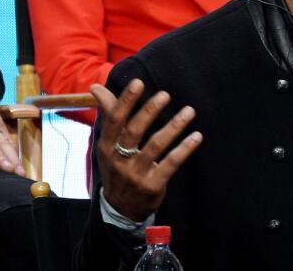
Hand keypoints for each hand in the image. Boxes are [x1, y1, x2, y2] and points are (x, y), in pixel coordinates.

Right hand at [91, 80, 201, 221]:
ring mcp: (135, 174)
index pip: (115, 120)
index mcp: (106, 147)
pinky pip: (171, 163)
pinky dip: (184, 149)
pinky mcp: (152, 185)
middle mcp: (119, 160)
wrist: (120, 208)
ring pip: (155, 146)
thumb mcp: (108, 144)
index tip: (138, 82)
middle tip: (165, 94)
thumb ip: (108, 114)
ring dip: (174, 126)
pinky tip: (196, 136)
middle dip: (149, 111)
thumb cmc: (117, 167)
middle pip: (134, 131)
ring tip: (189, 111)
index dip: (125, 101)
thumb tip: (95, 87)